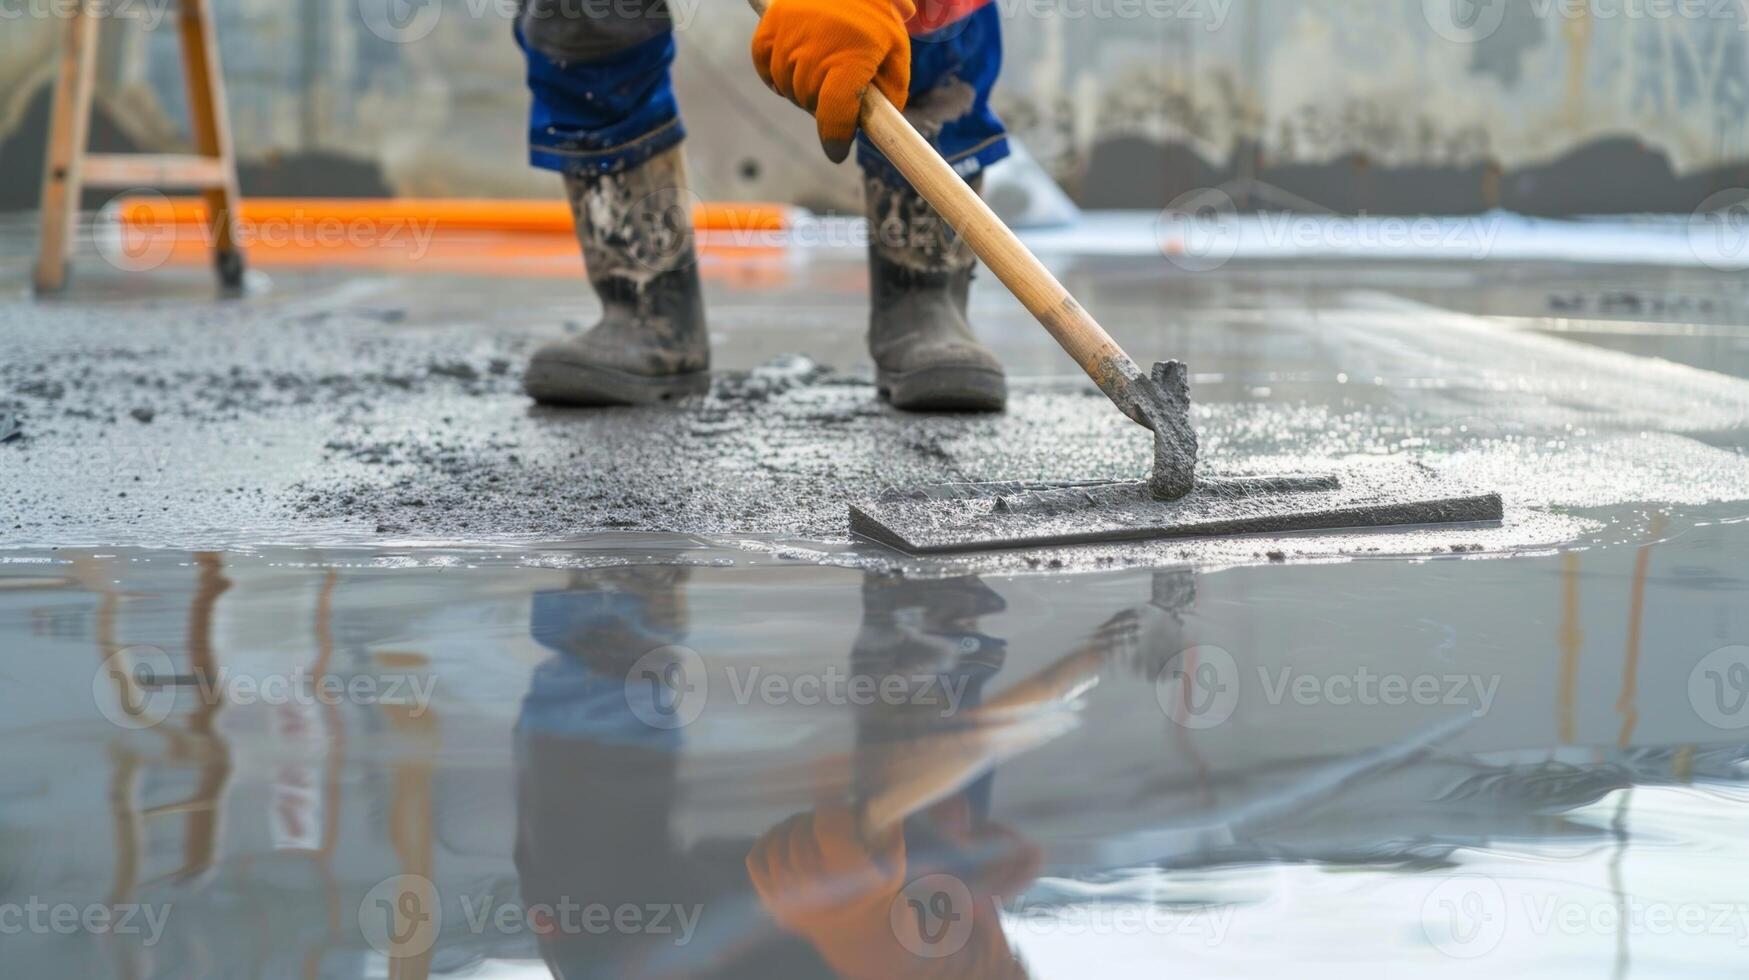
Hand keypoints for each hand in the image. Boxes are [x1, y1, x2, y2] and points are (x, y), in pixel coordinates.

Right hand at [751, 0, 914, 162]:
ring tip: (820, 68)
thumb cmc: (875, 17)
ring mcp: (787, 37)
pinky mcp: (768, 28)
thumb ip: (890, 95)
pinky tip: (796, 63)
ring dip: (801, 89)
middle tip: (836, 88)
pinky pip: (765, 70)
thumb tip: (875, 129)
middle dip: (823, 106)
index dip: (835, 138)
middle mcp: (814, 48)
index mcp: (851, 56)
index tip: (836, 152)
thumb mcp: (895, 54)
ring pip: (786, 88)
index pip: (834, 113)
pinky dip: (777, 74)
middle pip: (809, 103)